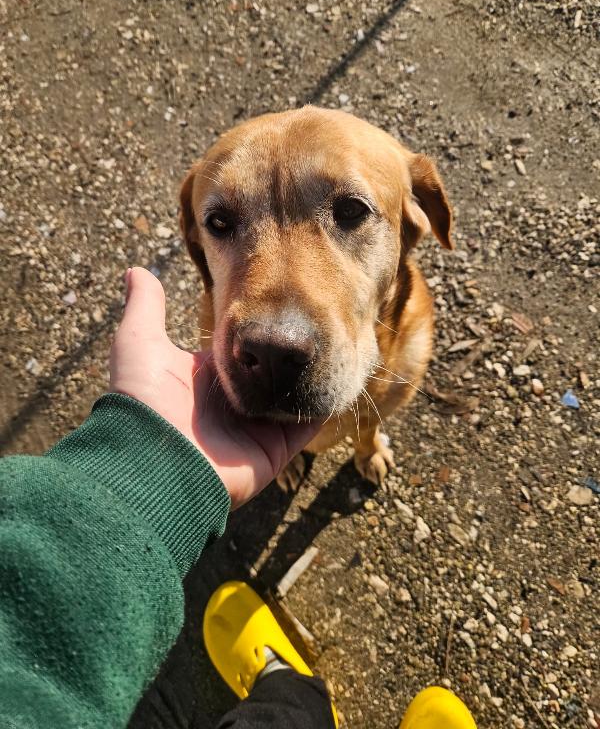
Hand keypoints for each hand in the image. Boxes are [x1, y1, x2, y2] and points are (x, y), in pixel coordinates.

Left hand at [109, 267, 319, 507]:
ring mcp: (258, 426)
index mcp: (211, 377)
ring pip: (295, 396)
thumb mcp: (139, 342)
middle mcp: (237, 402)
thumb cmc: (143, 400)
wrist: (152, 461)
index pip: (247, 349)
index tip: (287, 298)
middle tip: (324, 317)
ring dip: (314, 375)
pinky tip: (342, 376)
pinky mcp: (277, 448)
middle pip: (274, 372)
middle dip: (294, 352)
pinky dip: (324, 405)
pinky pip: (307, 424)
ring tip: (341, 340)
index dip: (265, 327)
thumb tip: (135, 269)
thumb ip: (146, 307)